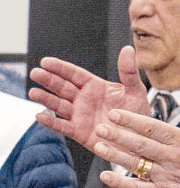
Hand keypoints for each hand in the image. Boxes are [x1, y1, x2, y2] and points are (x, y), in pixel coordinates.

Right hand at [28, 45, 149, 152]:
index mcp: (96, 87)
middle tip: (35, 73)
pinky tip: (40, 116)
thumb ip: (129, 72)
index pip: (75, 74)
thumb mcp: (135, 91)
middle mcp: (84, 100)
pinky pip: (62, 126)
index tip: (46, 61)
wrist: (139, 139)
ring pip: (59, 105)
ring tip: (33, 92)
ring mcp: (80, 115)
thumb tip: (127, 49)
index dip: (60, 68)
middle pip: (63, 87)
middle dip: (49, 80)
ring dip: (46, 99)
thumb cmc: (137, 113)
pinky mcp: (79, 132)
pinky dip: (51, 122)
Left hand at [93, 93, 179, 187]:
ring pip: (136, 164)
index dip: (131, 120)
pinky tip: (107, 177)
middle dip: (117, 134)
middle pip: (140, 143)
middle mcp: (172, 158)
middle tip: (101, 127)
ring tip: (98, 147)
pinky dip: (120, 182)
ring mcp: (166, 176)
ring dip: (114, 155)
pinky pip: (138, 187)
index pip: (152, 127)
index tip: (116, 114)